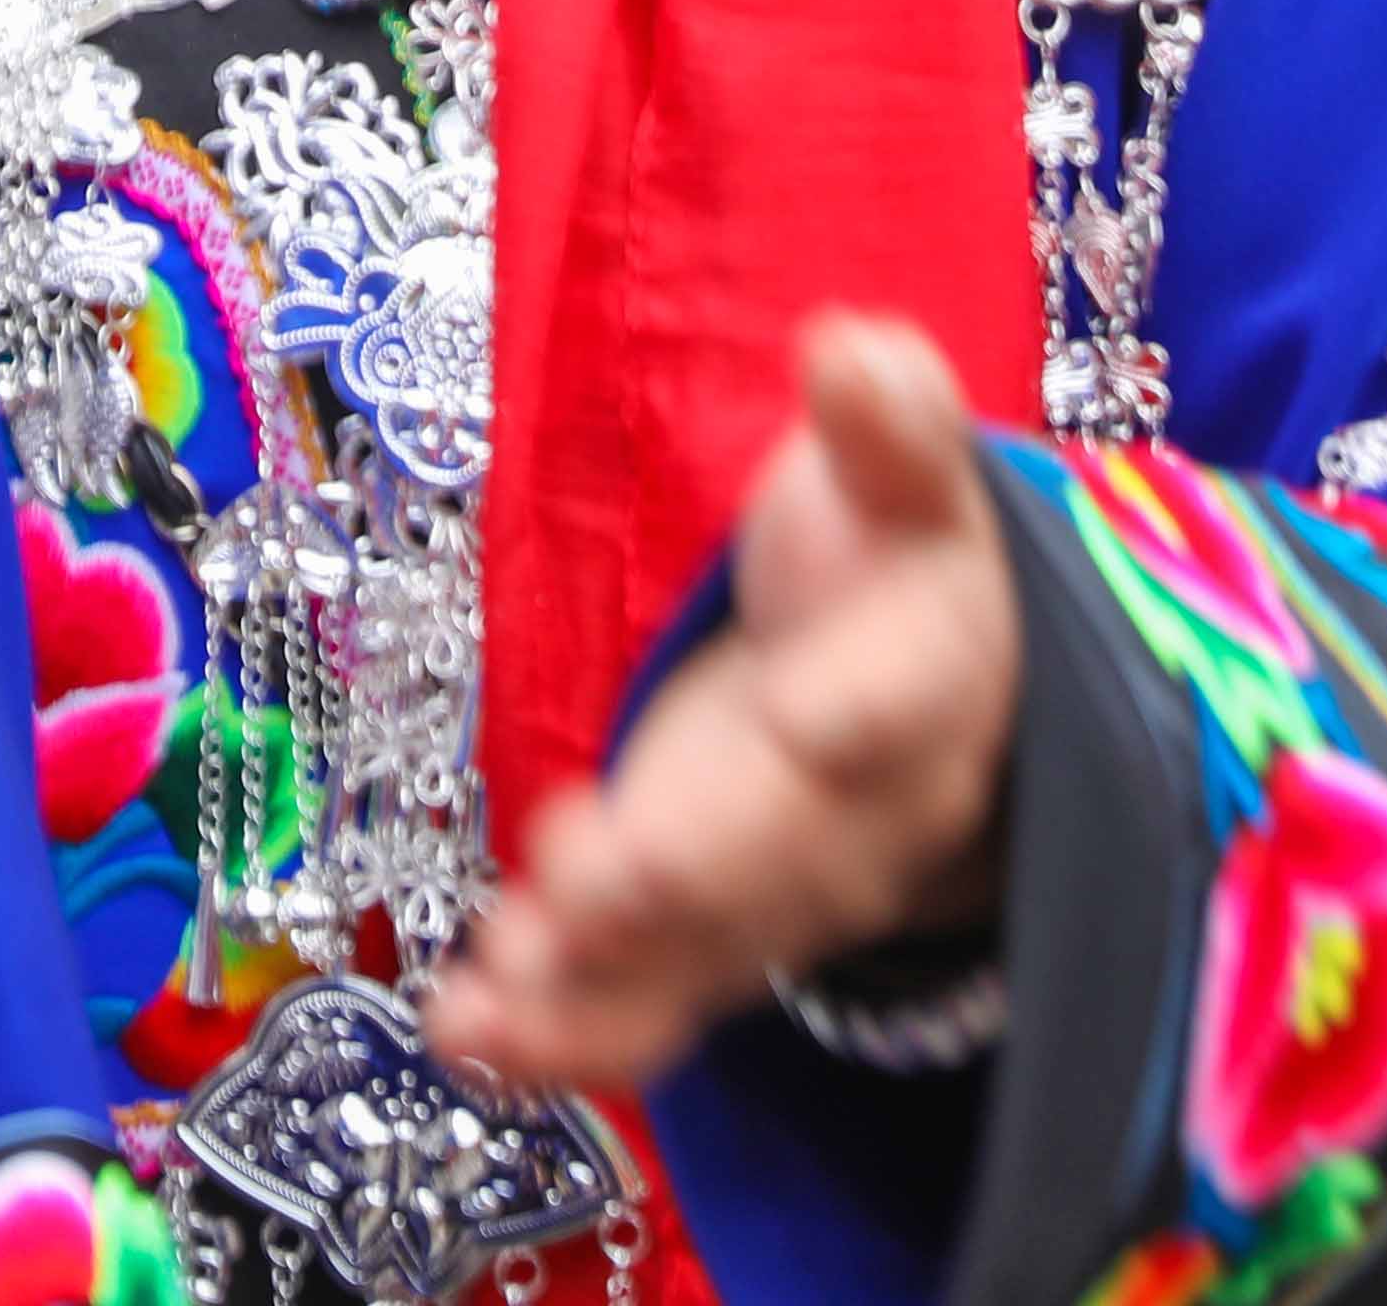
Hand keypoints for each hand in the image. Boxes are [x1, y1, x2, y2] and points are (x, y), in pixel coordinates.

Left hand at [426, 316, 1022, 1099]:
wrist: (919, 684)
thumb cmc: (888, 554)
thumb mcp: (898, 469)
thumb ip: (886, 418)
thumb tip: (851, 347)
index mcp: (925, 680)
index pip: (897, 698)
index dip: (854, 712)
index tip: (804, 717)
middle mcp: (863, 818)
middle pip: (781, 856)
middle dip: (688, 873)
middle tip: (591, 876)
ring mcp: (774, 895)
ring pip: (698, 955)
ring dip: (594, 978)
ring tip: (495, 988)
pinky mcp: (697, 940)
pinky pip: (640, 1010)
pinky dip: (553, 1038)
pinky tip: (462, 1029)